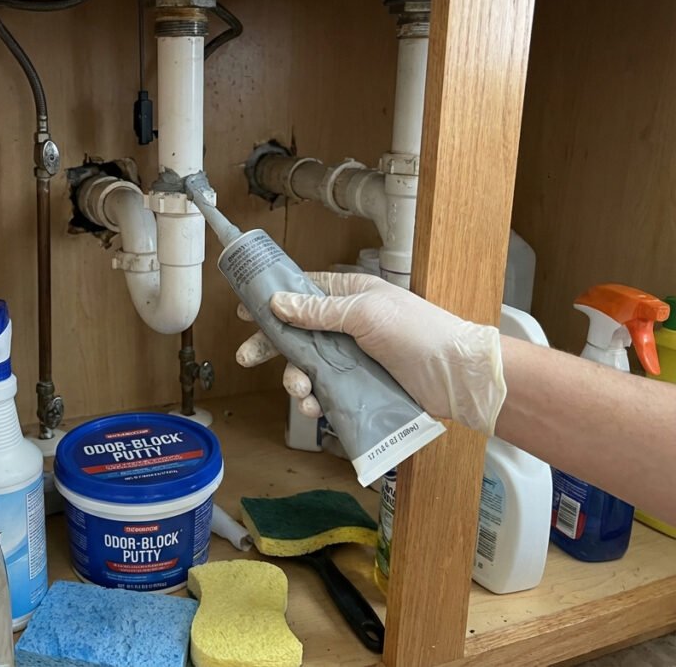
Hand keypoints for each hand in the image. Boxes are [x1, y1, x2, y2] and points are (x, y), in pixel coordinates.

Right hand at [235, 272, 506, 435]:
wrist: (456, 377)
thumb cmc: (416, 332)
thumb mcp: (364, 312)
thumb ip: (319, 310)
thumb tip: (278, 302)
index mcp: (351, 295)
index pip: (304, 292)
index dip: (274, 300)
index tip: (246, 311)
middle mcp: (349, 325)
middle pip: (298, 333)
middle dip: (272, 347)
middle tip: (245, 358)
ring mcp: (354, 358)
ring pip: (309, 367)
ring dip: (296, 380)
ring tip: (300, 392)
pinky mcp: (360, 387)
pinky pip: (327, 393)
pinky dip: (316, 401)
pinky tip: (315, 408)